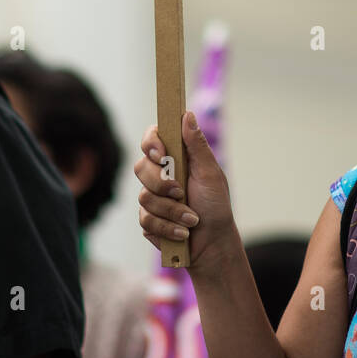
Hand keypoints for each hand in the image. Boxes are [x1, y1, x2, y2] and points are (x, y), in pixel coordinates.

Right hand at [135, 111, 236, 271]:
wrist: (213, 243)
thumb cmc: (216, 205)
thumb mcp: (210, 172)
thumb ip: (197, 145)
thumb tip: (187, 114)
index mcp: (175, 157)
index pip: (151, 138)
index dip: (150, 143)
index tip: (161, 155)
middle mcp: (160, 174)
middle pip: (140, 167)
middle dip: (161, 183)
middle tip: (181, 192)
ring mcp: (152, 196)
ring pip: (143, 196)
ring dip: (172, 210)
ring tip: (192, 219)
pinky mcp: (148, 219)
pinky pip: (146, 219)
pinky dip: (168, 227)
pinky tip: (182, 232)